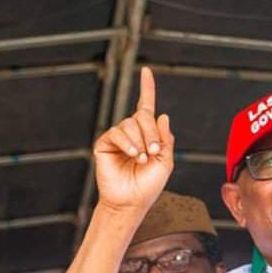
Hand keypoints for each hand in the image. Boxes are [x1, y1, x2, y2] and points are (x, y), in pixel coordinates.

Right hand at [94, 66, 174, 211]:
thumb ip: (166, 139)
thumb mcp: (166, 161)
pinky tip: (132, 155)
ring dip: (140, 141)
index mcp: (148, 134)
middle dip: (151, 132)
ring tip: (142, 158)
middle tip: (153, 151)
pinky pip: (117, 133)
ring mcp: (118, 137)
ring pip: (130, 124)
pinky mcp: (105, 144)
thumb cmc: (149, 185)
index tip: (146, 71)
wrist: (131, 201)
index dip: (147, 88)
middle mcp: (132, 132)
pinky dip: (127, 143)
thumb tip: (162, 115)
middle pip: (142, 115)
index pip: (147, 106)